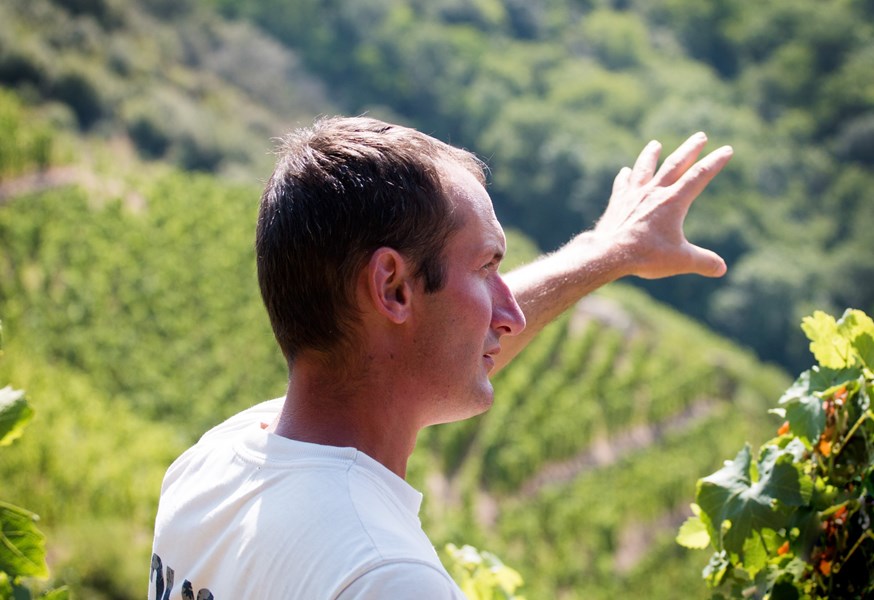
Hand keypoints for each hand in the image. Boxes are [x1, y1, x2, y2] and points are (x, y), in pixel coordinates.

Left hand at [594, 132, 732, 279]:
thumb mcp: (681, 261)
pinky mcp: (617, 203)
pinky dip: (625, 178)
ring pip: (644, 168)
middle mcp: (654, 192)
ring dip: (651, 155)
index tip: (726, 149)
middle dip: (690, 149)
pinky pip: (622, 185)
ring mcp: (633, 195)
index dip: (715, 162)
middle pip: (675, 164)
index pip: (699, 176)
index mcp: (674, 201)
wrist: (608, 253)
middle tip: (700, 136)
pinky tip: (625, 172)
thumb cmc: (646, 256)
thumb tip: (722, 269)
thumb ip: (703, 262)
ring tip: (655, 144)